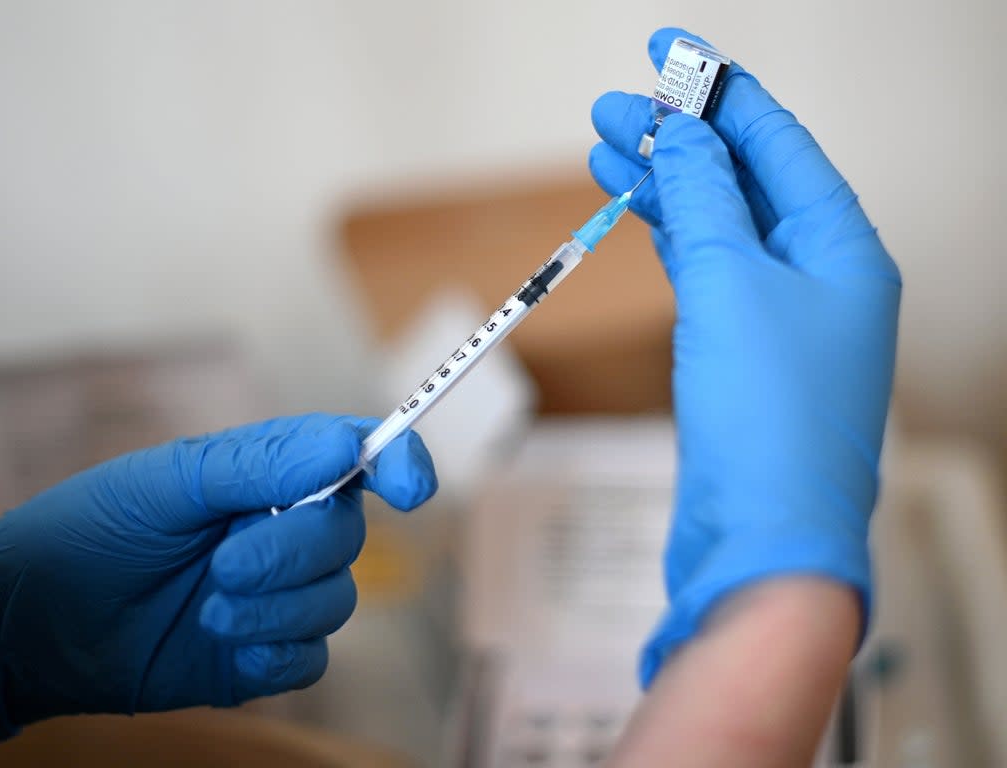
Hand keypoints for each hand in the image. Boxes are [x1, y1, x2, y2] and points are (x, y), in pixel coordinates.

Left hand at [0, 413, 436, 739]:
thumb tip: (347, 447)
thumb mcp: (168, 482)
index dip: (397, 461)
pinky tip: (225, 647)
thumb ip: (260, 464)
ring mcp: (278, 594)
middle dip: (292, 551)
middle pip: (347, 534)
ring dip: (274, 608)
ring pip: (335, 599)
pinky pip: (312, 657)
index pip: (354, 456)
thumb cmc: (93, 533)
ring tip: (208, 610)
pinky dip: (275, 655)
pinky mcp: (266, 654)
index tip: (412, 486)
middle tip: (224, 563)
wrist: (36, 627)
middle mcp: (283, 529)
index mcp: (267, 474)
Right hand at [589, 28, 900, 684]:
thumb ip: (706, 198)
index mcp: (844, 249)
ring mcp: (779, 318)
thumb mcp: (732, 284)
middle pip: (744, 181)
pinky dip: (667, 240)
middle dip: (678, 140)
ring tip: (603, 150)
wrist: (760, 538)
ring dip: (664, 187)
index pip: (779, 144)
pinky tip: (634, 211)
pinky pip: (704, 274)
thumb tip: (687, 131)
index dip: (721, 93)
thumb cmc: (767, 422)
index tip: (668, 54)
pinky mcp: (739, 354)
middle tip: (611, 108)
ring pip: (717, 227)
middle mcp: (820, 277)